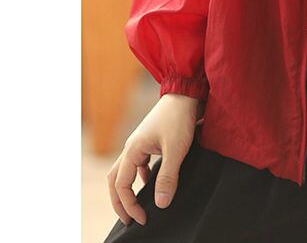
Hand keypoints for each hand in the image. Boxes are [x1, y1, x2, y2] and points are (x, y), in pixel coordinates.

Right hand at [106, 93, 200, 225]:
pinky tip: (152, 182)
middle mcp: (131, 146)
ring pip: (125, 171)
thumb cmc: (179, 118)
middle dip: (120, 201)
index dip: (129, 205)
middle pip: (115, 180)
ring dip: (128, 189)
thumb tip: (161, 204)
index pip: (121, 186)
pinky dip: (140, 176)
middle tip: (129, 219)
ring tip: (138, 205)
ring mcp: (139, 142)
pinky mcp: (149, 140)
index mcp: (132, 149)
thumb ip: (168, 177)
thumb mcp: (176, 150)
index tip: (143, 219)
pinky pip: (138, 163)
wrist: (186, 93)